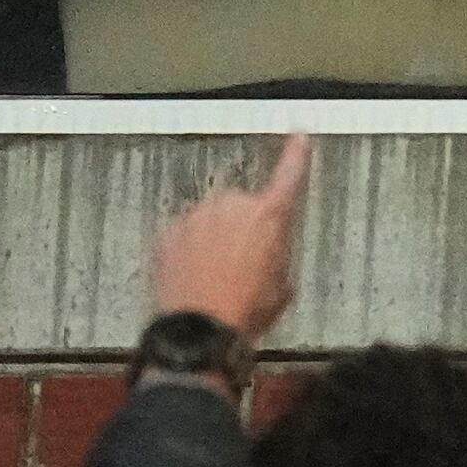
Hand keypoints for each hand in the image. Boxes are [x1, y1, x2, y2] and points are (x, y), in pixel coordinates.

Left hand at [151, 132, 309, 349]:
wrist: (198, 331)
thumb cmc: (243, 311)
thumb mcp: (282, 287)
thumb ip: (278, 255)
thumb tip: (270, 254)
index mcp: (269, 216)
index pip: (289, 174)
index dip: (296, 153)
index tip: (298, 135)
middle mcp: (232, 207)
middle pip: (243, 206)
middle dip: (243, 229)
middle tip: (243, 265)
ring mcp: (196, 217)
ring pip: (210, 220)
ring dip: (213, 240)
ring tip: (215, 277)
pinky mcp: (168, 232)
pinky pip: (183, 234)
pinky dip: (187, 250)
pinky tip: (193, 277)